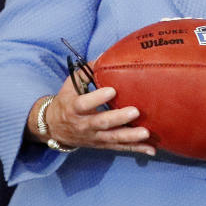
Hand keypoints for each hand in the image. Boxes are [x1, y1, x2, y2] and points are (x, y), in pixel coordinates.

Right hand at [31, 76, 154, 154]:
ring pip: (112, 138)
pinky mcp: (102, 145)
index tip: (112, 90)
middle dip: (118, 119)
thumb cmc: (67, 101)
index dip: (97, 98)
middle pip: (101, 123)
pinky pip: (120, 148)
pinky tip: (151, 150)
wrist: (53, 128)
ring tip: (146, 133)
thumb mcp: (70, 85)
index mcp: (74, 108)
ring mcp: (94, 137)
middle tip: (135, 112)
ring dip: (130, 137)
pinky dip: (136, 149)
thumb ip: (86, 71)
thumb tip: (104, 56)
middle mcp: (84, 124)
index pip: (84, 103)